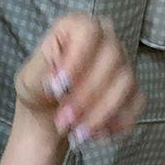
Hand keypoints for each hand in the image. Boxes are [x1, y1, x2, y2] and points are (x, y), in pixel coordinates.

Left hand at [15, 12, 145, 143]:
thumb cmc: (38, 90)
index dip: (76, 58)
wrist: (48, 116)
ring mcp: (122, 63)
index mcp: (76, 28)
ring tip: (76, 133)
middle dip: (85, 95)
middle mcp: (105, 39)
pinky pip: (135, 103)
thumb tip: (55, 80)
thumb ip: (40, 75)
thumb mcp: (28, 82)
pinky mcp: (132, 89)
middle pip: (111, 58)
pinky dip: (117, 123)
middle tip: (62, 120)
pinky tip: (96, 136)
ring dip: (100, 113)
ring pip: (125, 82)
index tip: (59, 86)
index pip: (88, 31)